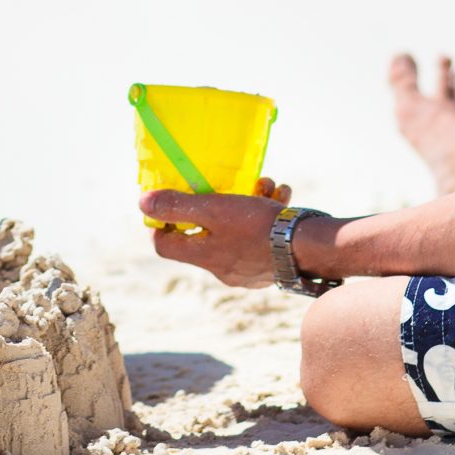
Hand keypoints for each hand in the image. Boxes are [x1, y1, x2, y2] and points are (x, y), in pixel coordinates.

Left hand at [139, 177, 297, 287]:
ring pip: (237, 230)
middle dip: (216, 203)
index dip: (160, 222)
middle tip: (229, 185)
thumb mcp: (214, 209)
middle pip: (204, 234)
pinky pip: (261, 237)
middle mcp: (223, 268)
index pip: (165, 245)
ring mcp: (249, 269)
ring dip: (248, 202)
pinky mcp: (272, 265)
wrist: (311, 247)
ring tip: (265, 186)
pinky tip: (281, 197)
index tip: (168, 201)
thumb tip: (143, 202)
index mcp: (205, 257)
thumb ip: (178, 206)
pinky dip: (268, 215)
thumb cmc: (259, 227)